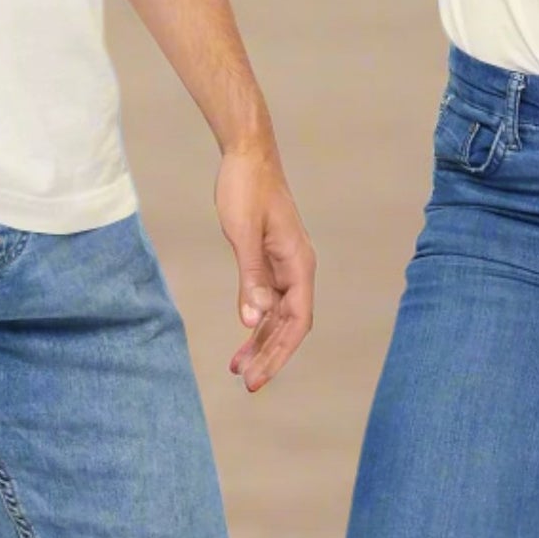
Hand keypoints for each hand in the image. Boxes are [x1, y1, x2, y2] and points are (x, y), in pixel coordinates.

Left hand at [216, 142, 314, 391]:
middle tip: (247, 383)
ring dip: (261, 341)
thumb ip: (251, 277)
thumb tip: (253, 320)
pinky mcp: (271, 257)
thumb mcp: (243, 233)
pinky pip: (268, 298)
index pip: (297, 322)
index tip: (258, 377)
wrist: (247, 154)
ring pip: (279, 315)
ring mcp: (285, 263)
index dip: (279, 353)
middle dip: (270, 355)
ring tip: (239, 368)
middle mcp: (297, 267)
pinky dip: (256, 319)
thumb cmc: (247, 188)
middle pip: (290, 324)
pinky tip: (243, 334)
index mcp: (299, 263)